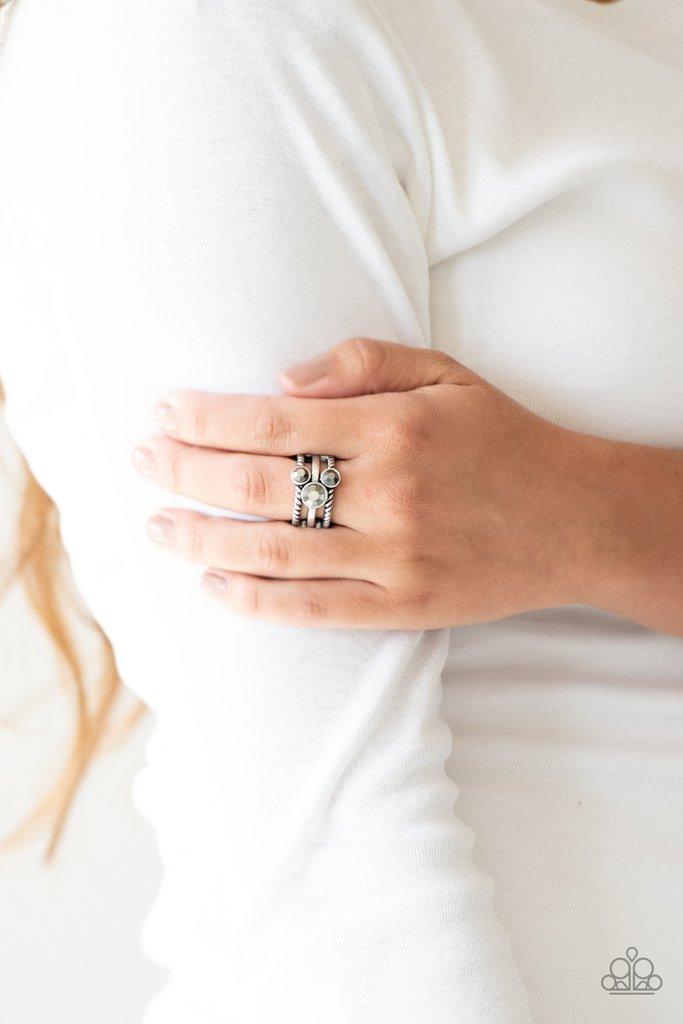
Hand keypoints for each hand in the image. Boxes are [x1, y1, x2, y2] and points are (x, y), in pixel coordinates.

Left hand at [131, 337, 602, 628]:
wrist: (575, 518)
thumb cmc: (504, 438)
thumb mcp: (446, 374)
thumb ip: (364, 362)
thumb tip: (280, 381)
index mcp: (394, 428)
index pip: (273, 423)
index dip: (207, 419)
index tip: (164, 413)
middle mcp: (388, 494)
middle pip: (259, 485)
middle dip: (185, 472)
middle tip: (141, 462)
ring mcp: (394, 558)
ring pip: (273, 553)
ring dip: (203, 541)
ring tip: (157, 528)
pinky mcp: (404, 608)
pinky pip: (313, 610)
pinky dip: (256, 602)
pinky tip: (214, 588)